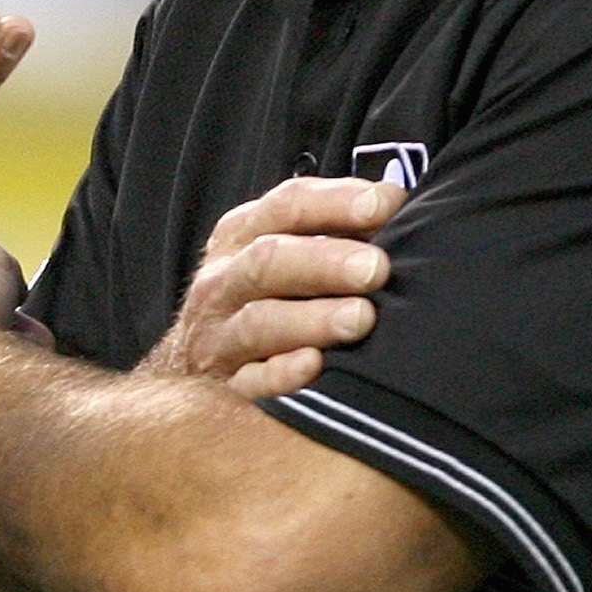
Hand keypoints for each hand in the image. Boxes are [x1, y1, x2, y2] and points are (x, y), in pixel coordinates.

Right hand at [145, 176, 404, 399]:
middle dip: (325, 262)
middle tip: (376, 268)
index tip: (383, 204)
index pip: (286, 207)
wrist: (196, 365)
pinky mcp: (227, 389)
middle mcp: (224, 283)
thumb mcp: (284, 251)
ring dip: (312, 319)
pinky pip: (251, 384)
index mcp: (241, 237)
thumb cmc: (264, 299)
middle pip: (269, 262)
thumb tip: (395, 204)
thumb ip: (335, 228)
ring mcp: (220, 338)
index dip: (335, 202)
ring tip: (361, 318)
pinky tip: (316, 366)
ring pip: (260, 323)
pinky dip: (282, 375)